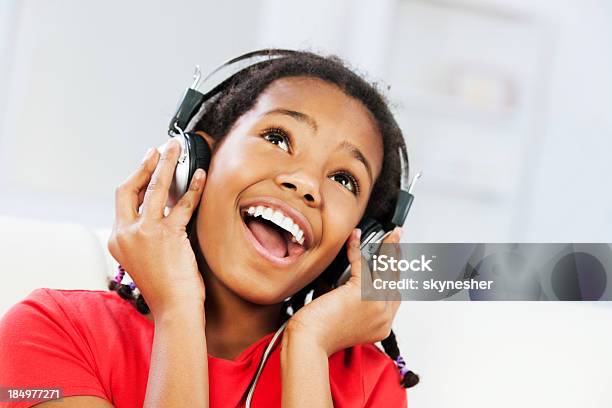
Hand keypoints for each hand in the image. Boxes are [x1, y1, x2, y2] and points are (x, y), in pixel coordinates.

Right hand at [108, 139, 206, 314]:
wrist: (174, 308)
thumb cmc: (165, 287)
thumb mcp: (145, 256)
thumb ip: (146, 232)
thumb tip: (162, 206)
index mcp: (118, 239)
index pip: (123, 199)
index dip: (135, 178)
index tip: (147, 165)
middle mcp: (126, 233)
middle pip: (129, 188)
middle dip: (145, 164)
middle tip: (159, 150)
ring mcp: (145, 233)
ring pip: (154, 188)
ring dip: (166, 164)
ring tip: (177, 149)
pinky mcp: (167, 235)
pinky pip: (183, 204)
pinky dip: (194, 187)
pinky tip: (201, 175)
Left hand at [287, 228, 401, 355]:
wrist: (309, 342)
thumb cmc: (320, 335)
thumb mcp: (346, 320)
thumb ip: (358, 306)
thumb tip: (356, 284)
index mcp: (382, 327)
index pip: (395, 297)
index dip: (394, 277)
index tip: (393, 263)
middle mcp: (383, 317)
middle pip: (395, 281)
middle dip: (398, 258)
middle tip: (397, 240)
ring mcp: (376, 305)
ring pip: (386, 270)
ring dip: (389, 248)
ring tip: (391, 234)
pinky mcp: (362, 293)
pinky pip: (363, 264)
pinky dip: (357, 248)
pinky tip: (355, 238)